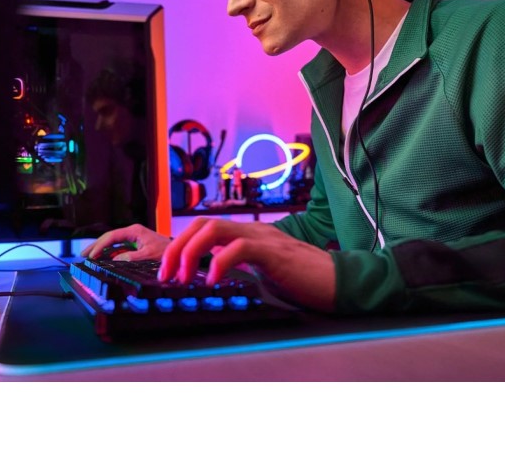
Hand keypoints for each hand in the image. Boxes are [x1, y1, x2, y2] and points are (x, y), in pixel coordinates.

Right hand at [80, 223, 170, 261]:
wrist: (179, 253)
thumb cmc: (166, 252)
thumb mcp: (149, 256)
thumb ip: (132, 258)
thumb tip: (115, 260)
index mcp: (135, 231)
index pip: (112, 236)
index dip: (100, 246)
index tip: (91, 256)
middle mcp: (132, 232)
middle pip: (109, 238)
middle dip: (96, 246)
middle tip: (83, 255)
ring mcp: (133, 238)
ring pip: (112, 243)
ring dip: (101, 250)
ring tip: (88, 258)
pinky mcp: (135, 245)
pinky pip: (118, 248)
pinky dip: (109, 254)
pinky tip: (102, 260)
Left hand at [158, 218, 335, 311]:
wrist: (337, 280)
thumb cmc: (303, 278)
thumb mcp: (262, 270)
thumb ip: (241, 264)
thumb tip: (211, 270)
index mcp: (248, 234)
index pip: (205, 227)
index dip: (181, 244)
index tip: (168, 269)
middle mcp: (252, 230)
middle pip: (203, 223)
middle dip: (178, 246)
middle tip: (167, 274)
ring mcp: (263, 238)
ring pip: (215, 228)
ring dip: (191, 251)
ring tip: (183, 276)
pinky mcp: (274, 252)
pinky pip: (240, 248)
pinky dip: (219, 262)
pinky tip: (212, 280)